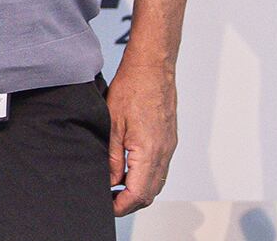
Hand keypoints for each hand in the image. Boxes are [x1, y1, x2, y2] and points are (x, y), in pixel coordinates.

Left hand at [106, 58, 177, 214]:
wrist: (153, 69)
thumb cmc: (132, 89)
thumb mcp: (112, 124)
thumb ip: (113, 157)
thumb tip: (109, 181)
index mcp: (150, 151)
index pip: (139, 193)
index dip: (122, 205)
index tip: (107, 207)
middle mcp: (164, 153)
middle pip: (150, 192)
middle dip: (130, 202)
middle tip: (108, 201)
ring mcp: (169, 147)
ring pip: (156, 182)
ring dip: (138, 191)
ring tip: (115, 188)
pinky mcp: (169, 140)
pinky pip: (160, 168)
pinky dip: (145, 177)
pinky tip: (128, 171)